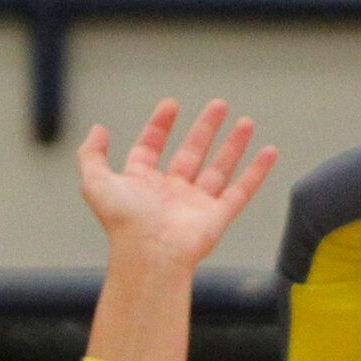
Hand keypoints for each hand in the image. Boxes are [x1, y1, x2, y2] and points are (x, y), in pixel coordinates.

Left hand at [76, 99, 276, 269]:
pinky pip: (241, 190)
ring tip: (245, 122)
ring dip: (233, 145)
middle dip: (204, 128)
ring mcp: (195, 205)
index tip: (171, 104)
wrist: (151, 255)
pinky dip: (257, 172)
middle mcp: (169, 193)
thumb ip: (91, 155)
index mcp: (141, 184)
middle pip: (190, 153)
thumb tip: (98, 130)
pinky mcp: (217, 217)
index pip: (150, 148)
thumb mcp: (96, 183)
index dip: (159, 126)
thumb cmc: (124, 223)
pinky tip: (269, 151)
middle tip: (218, 104)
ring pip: (218, 168)